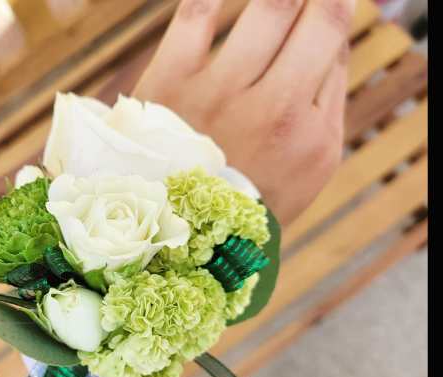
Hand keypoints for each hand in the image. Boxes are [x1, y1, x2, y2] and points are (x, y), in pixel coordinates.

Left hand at [134, 0, 353, 224]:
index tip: (324, 1)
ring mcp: (219, 96)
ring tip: (280, 3)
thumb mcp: (307, 167)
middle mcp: (272, 112)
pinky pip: (198, 12)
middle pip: (311, 16)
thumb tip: (333, 33)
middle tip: (303, 2)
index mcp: (310, 134)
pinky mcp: (169, 84)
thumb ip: (326, 101)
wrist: (181, 228)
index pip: (333, 38)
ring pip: (269, 6)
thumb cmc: (250, 191)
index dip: (332, 4)